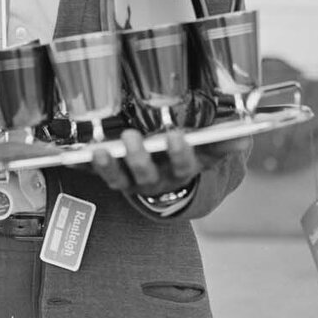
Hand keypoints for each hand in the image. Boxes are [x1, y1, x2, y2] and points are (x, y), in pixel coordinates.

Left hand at [91, 128, 252, 198]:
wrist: (167, 179)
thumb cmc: (187, 154)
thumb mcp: (207, 149)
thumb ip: (222, 142)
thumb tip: (244, 136)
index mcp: (181, 171)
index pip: (184, 165)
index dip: (180, 153)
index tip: (176, 136)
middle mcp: (156, 180)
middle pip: (146, 175)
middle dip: (138, 157)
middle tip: (131, 137)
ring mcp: (132, 182)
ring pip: (119, 179)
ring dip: (108, 165)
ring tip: (99, 149)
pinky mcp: (112, 177)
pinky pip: (96, 175)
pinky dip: (84, 166)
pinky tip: (72, 156)